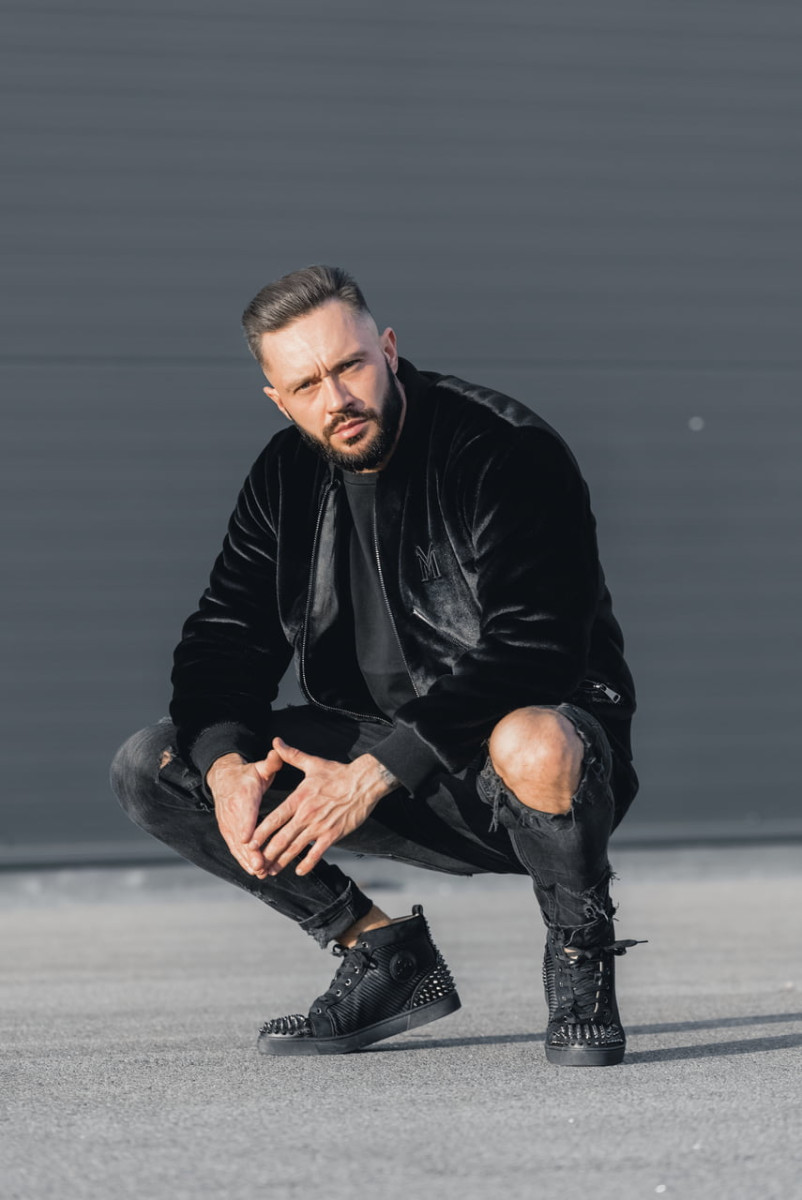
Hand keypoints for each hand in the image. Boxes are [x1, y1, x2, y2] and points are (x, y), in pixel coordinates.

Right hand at [206, 749, 283, 878]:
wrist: (224, 780)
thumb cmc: (247, 775)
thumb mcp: (260, 767)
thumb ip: (271, 763)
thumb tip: (278, 752)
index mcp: (242, 797)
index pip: (243, 814)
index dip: (245, 828)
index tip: (250, 842)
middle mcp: (232, 813)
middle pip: (239, 835)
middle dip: (249, 852)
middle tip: (260, 866)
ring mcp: (228, 824)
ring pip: (236, 845)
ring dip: (247, 860)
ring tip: (260, 873)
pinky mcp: (227, 832)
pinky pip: (234, 848)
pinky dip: (243, 860)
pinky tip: (254, 871)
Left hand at [248, 738, 398, 877]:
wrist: (363, 782)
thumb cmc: (338, 773)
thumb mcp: (312, 763)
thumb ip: (291, 755)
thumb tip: (276, 741)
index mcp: (299, 798)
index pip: (275, 818)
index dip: (260, 832)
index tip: (248, 842)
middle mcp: (306, 814)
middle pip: (282, 838)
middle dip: (267, 853)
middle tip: (256, 864)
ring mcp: (320, 826)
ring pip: (296, 848)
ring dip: (282, 861)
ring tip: (271, 871)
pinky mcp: (333, 834)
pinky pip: (317, 852)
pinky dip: (307, 863)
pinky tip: (299, 871)